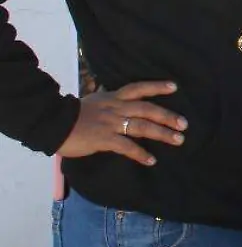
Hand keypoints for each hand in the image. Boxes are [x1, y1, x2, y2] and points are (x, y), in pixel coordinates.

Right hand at [59, 81, 185, 164]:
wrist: (51, 123)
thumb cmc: (71, 114)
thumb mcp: (93, 100)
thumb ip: (108, 100)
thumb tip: (115, 96)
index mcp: (112, 97)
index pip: (138, 88)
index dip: (157, 86)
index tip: (175, 87)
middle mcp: (115, 108)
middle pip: (147, 109)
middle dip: (168, 116)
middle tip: (184, 124)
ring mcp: (111, 123)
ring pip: (142, 126)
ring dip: (162, 134)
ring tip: (178, 140)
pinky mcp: (104, 139)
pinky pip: (127, 146)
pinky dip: (141, 154)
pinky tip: (151, 160)